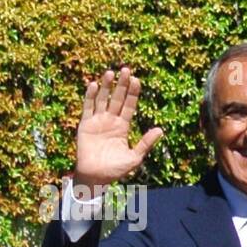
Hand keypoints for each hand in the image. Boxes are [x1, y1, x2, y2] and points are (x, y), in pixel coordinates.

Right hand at [73, 67, 163, 189]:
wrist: (96, 177)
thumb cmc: (116, 169)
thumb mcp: (135, 157)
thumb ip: (146, 143)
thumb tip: (161, 130)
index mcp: (123, 127)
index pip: (129, 106)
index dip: (132, 93)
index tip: (137, 80)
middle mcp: (110, 121)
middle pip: (117, 99)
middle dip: (121, 85)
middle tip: (126, 69)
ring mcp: (97, 121)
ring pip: (102, 100)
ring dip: (106, 86)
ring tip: (111, 72)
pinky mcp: (85, 125)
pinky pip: (88, 108)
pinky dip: (90, 96)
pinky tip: (94, 85)